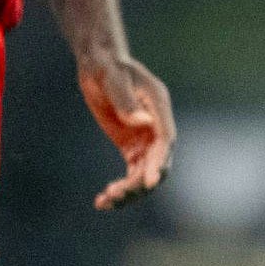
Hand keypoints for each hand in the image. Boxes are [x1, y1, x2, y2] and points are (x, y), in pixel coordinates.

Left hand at [76, 49, 175, 208]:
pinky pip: (132, 173)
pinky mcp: (132, 146)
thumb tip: (142, 122)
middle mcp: (157, 126)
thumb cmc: (108, 66)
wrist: (99, 64)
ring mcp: (146, 138)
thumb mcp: (114, 79)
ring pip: (145, 174)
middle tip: (115, 194)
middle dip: (140, 182)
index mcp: (158, 107)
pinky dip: (121, 189)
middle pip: (159, 163)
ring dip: (130, 191)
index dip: (160, 161)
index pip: (165, 140)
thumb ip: (126, 101)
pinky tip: (103, 201)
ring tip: (105, 201)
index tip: (150, 181)